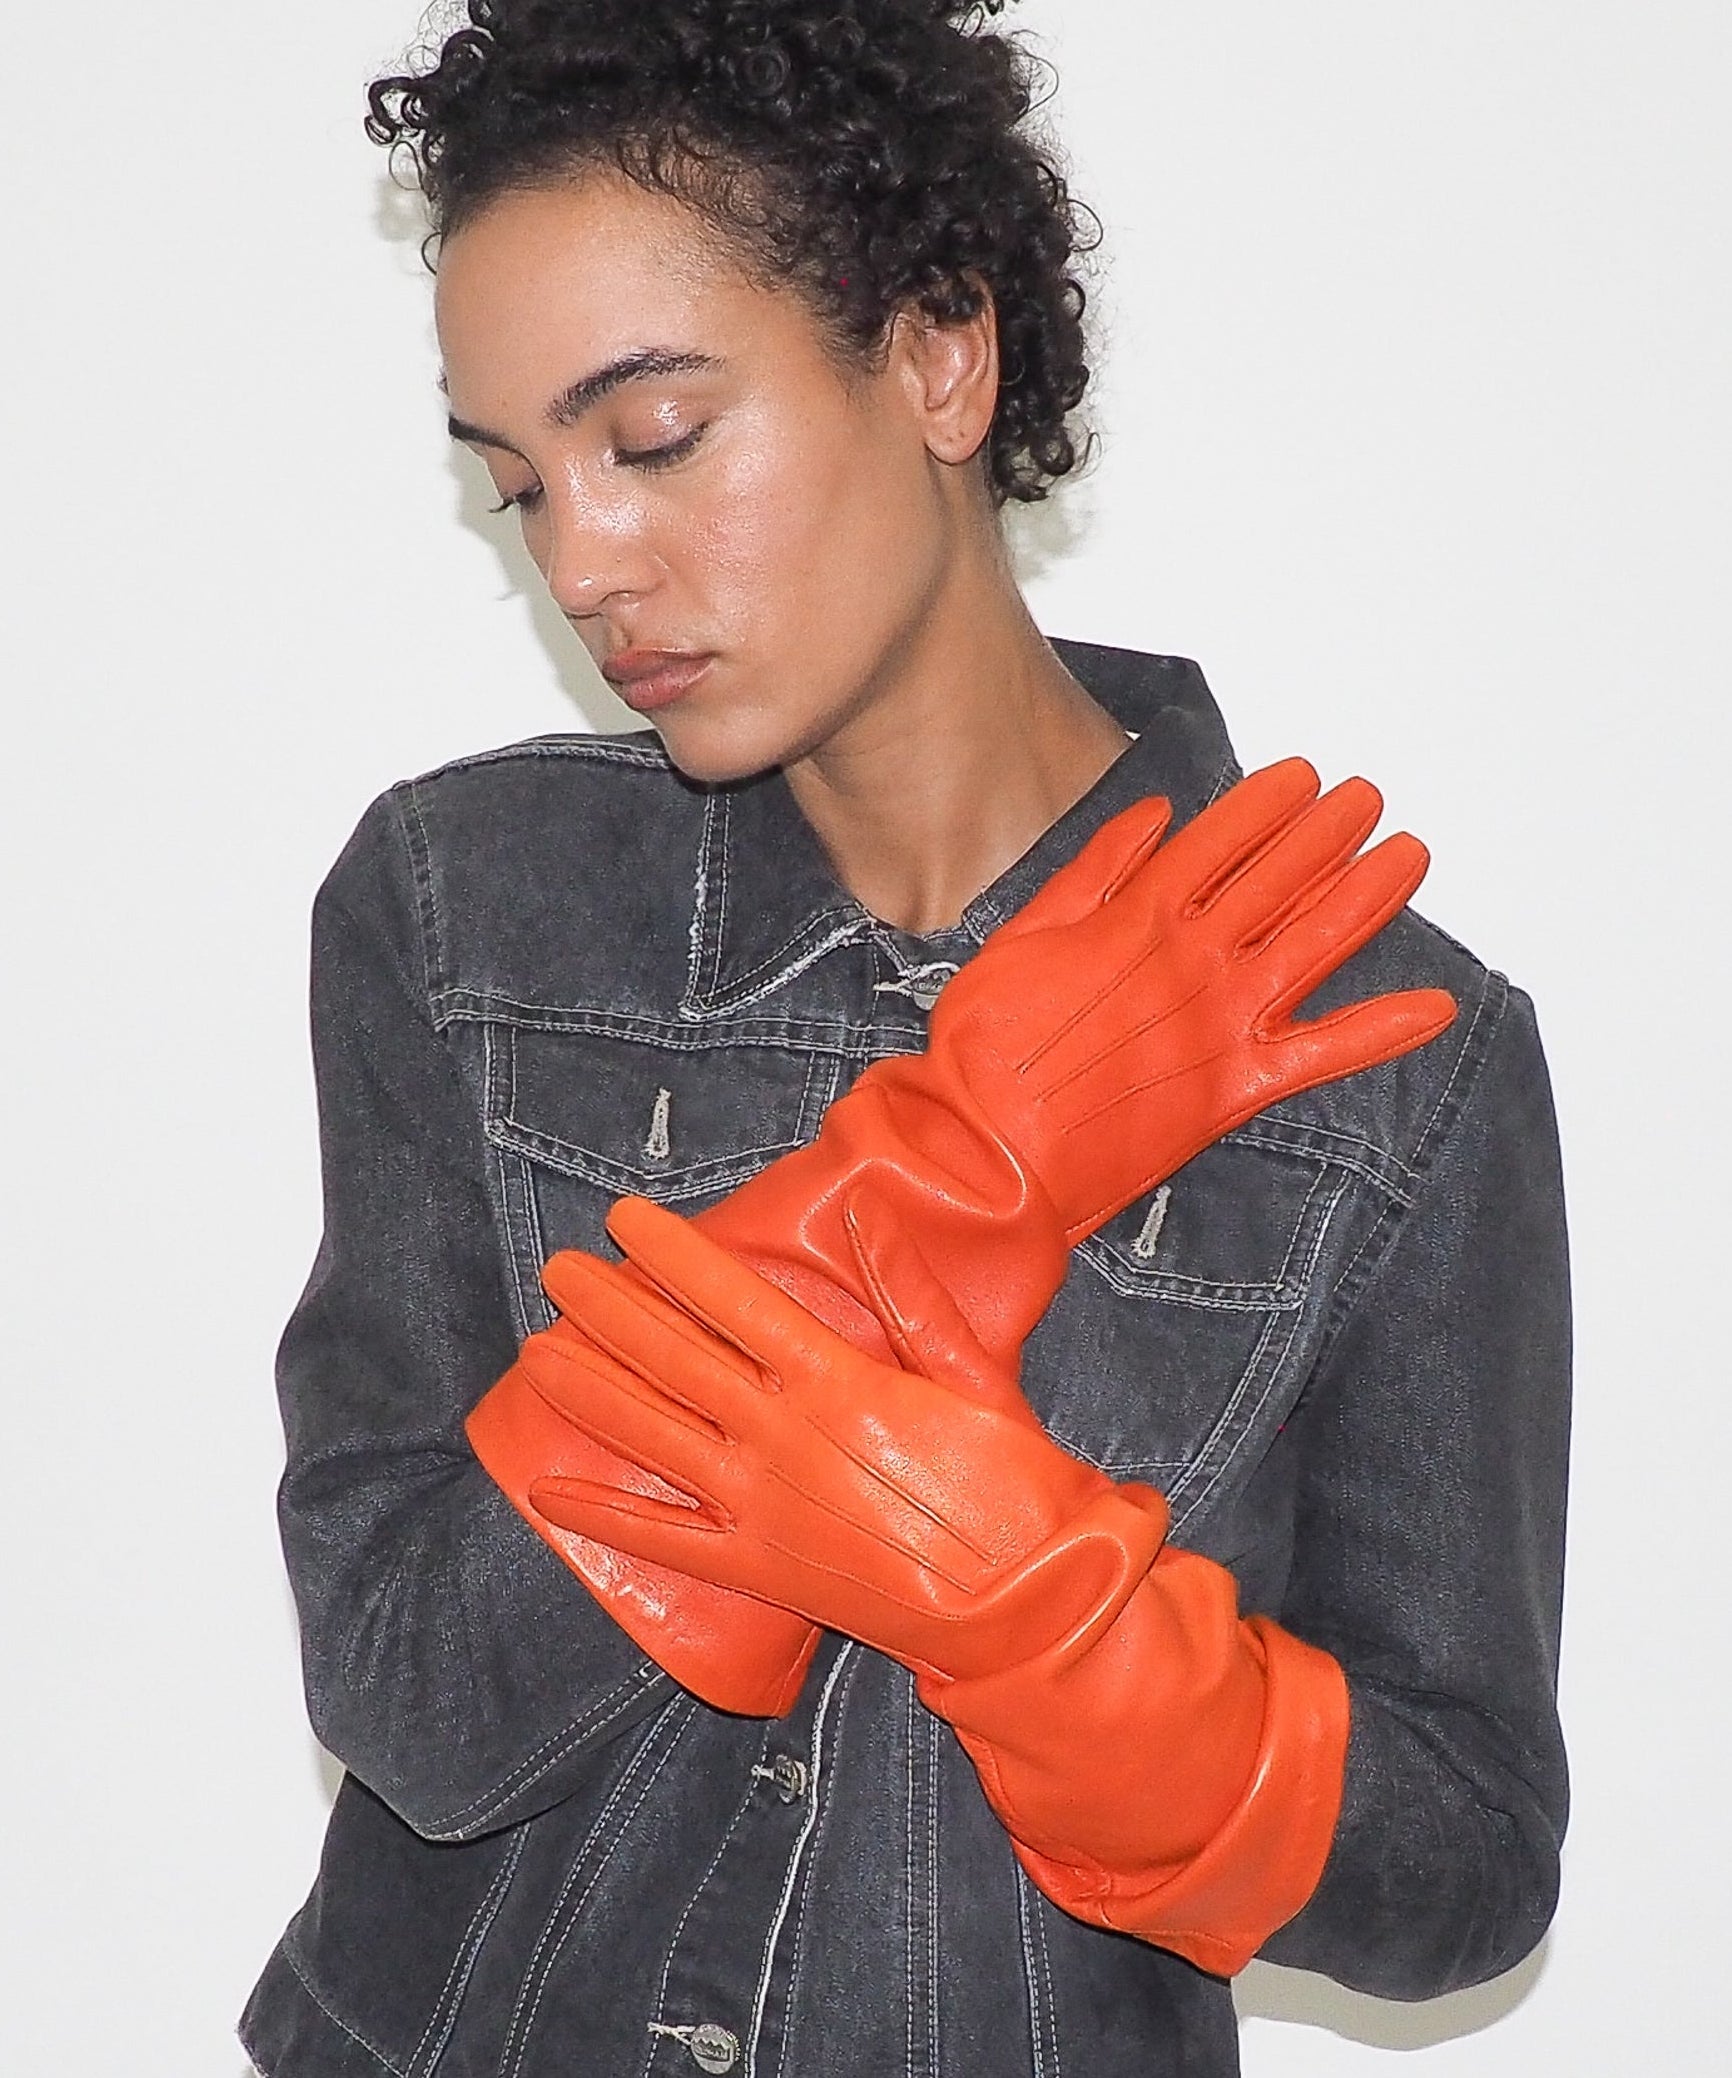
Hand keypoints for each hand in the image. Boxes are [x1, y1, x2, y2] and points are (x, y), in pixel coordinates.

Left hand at [525, 1192, 1348, 1975]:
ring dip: (592, 1390)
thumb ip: (912, 1293)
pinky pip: (666, 1542)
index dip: (673, 1256)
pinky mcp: (762, 1570)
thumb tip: (867, 1211)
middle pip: (676, 1358)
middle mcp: (786, 1437)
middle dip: (610, 1308)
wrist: (1030, 1608)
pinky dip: (605, 1516)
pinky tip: (548, 1488)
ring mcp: (765, 1506)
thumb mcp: (975, 1373)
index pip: (733, 1301)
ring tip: (537, 1351)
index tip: (625, 1218)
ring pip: (654, 1436)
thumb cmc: (1016, 1485)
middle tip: (558, 1269)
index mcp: (840, 1380)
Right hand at [921, 757, 1455, 1239]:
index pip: (1221, 842)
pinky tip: (1434, 1009)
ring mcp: (1222, 1024)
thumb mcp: (1021, 936)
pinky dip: (1381, 1031)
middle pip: (1280, 879)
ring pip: (1316, 945)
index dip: (1269, 804)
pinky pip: (1325, 1055)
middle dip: (1330, 832)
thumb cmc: (984, 1053)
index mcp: (1137, 919)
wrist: (986, 1151)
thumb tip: (1152, 818)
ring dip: (1369, 896)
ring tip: (1409, 854)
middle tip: (1366, 798)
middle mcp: (1193, 961)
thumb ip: (1092, 873)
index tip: (1303, 775)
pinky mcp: (1235, 1091)